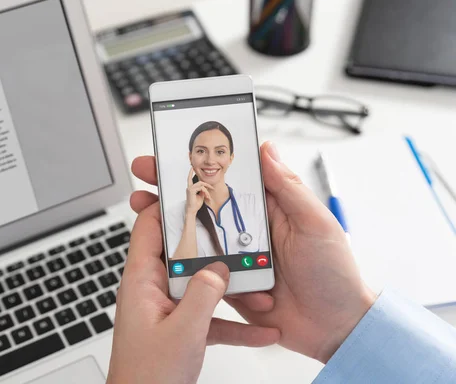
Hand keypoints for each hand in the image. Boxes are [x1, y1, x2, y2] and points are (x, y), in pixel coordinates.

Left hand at [106, 160, 279, 383]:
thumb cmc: (146, 376)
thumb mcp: (183, 332)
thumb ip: (203, 295)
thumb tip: (219, 268)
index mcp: (142, 281)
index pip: (149, 228)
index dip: (167, 206)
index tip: (192, 190)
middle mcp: (153, 290)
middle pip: (183, 254)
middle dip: (215, 249)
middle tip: (237, 232)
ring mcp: (168, 309)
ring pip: (202, 286)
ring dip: (231, 290)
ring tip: (260, 288)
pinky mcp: (180, 328)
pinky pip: (210, 317)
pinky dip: (234, 323)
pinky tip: (261, 331)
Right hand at [128, 143, 376, 365]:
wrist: (334, 328)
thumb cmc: (334, 274)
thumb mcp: (315, 224)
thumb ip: (289, 188)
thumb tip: (266, 150)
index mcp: (268, 208)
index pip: (228, 178)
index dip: (200, 165)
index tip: (171, 154)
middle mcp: (248, 229)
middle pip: (203, 203)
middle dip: (171, 189)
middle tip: (145, 177)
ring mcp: (236, 256)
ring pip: (196, 235)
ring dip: (168, 224)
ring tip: (143, 212)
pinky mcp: (229, 282)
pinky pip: (201, 271)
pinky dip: (183, 262)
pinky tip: (164, 254)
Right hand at [185, 167, 213, 215]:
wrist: (192, 210)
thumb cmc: (195, 204)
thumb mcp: (201, 196)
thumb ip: (202, 191)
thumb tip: (205, 188)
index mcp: (190, 188)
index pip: (189, 178)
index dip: (190, 173)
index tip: (192, 168)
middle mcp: (189, 187)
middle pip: (200, 182)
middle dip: (207, 185)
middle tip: (212, 188)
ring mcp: (189, 189)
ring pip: (201, 185)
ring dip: (206, 191)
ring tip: (208, 196)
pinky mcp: (191, 191)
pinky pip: (201, 188)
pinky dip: (205, 192)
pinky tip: (206, 196)